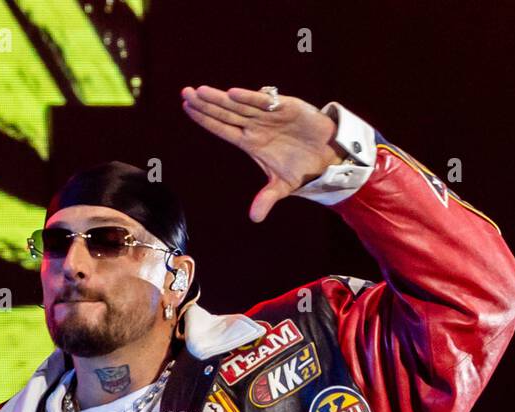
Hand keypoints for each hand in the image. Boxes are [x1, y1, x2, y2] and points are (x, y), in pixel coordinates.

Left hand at [180, 85, 343, 222]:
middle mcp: (255, 126)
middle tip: (185, 93)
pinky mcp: (286, 107)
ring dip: (220, 98)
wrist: (328, 156)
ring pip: (240, 105)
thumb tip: (255, 218)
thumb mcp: (282, 186)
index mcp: (250, 142)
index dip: (205, 120)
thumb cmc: (302, 168)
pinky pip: (264, 102)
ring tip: (200, 91)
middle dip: (205, 104)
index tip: (187, 108)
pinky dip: (250, 98)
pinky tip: (232, 94)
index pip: (222, 129)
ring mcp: (268, 115)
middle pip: (225, 114)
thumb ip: (266, 198)